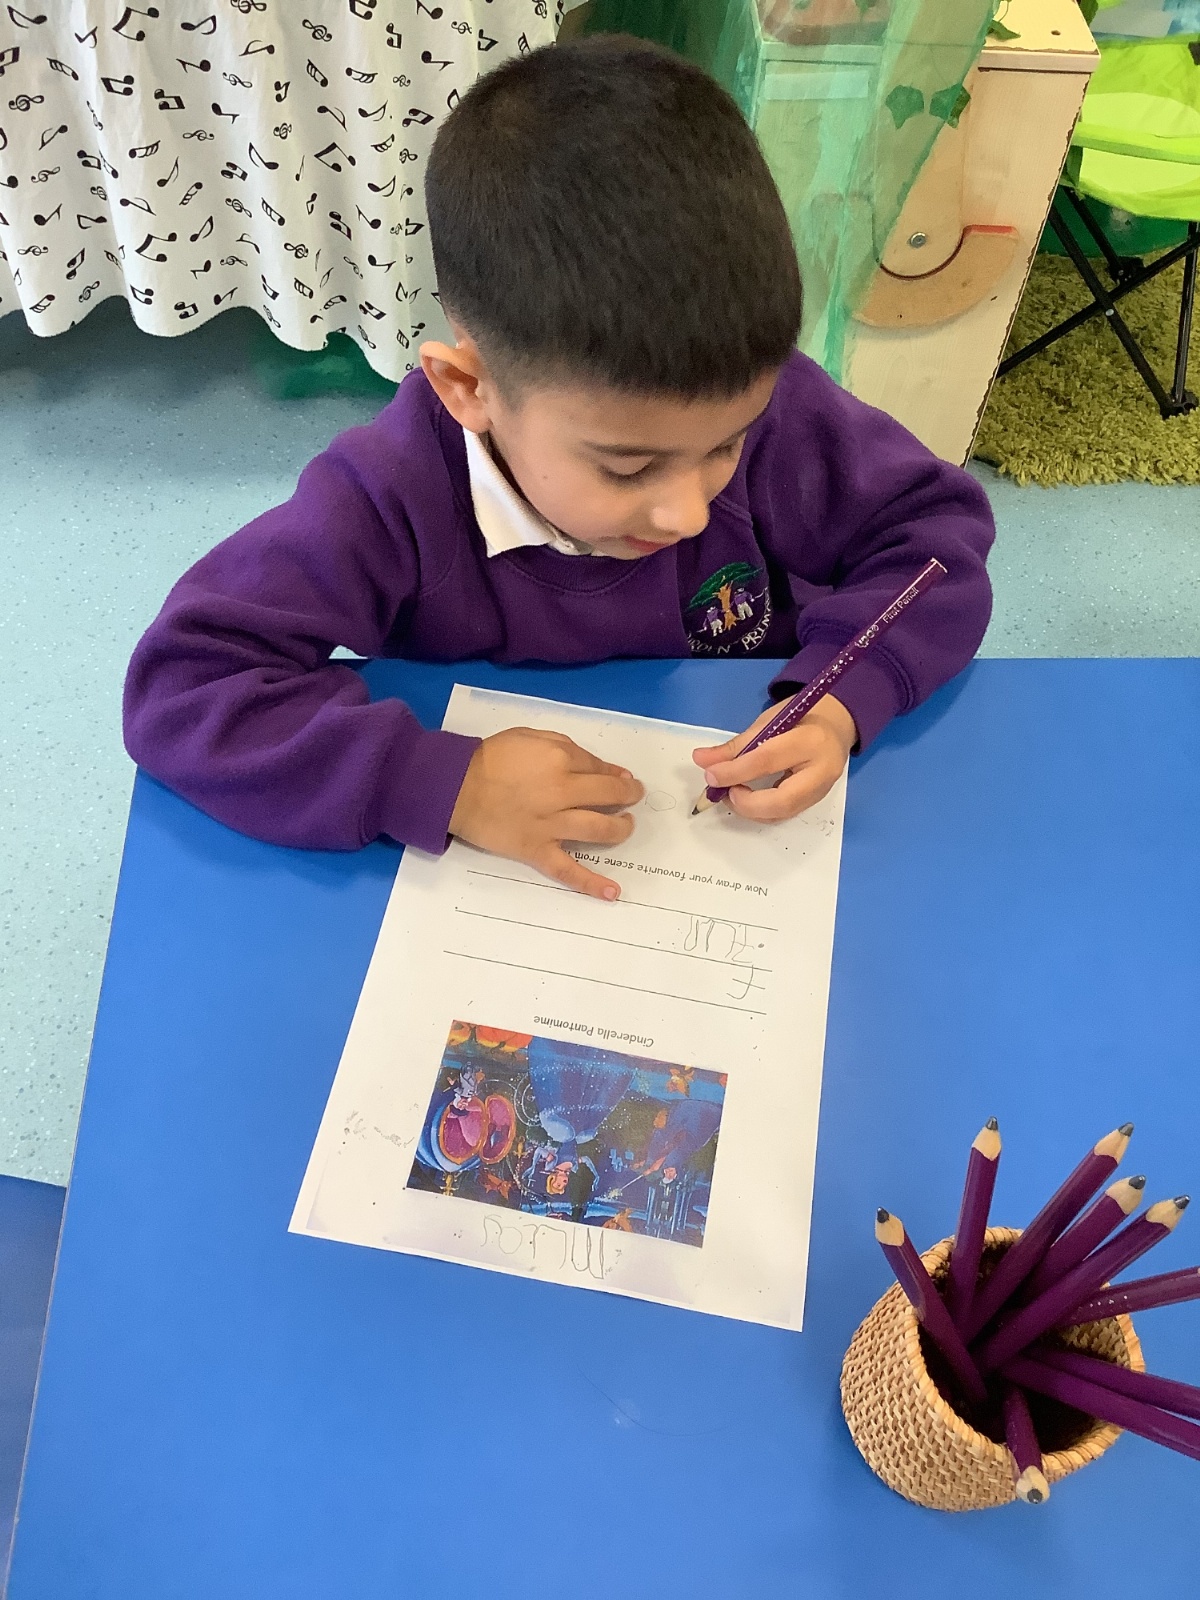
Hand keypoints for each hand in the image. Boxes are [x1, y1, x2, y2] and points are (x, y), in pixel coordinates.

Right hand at [449, 727, 643, 898]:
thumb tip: (600, 766)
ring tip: (626, 826)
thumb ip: (566, 748)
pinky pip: (568, 870)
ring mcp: (551, 826)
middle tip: (633, 798)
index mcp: (560, 761)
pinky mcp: (537, 850)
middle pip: (608, 796)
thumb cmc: (491, 758)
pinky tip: (613, 892)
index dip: (615, 774)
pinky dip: (591, 883)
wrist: (454, 787)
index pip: (600, 769)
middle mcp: (561, 793)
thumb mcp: (530, 737)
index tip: (621, 779)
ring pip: (599, 830)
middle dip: (627, 796)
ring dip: (620, 829)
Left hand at [691, 693, 855, 820]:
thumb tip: (702, 761)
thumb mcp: (769, 721)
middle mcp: (821, 771)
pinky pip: (785, 814)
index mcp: (810, 740)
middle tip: (723, 791)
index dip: (734, 772)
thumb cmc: (801, 717)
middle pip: (781, 801)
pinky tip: (745, 798)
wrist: (837, 725)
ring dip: (750, 810)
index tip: (709, 775)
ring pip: (782, 813)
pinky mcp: (816, 802)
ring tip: (730, 793)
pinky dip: (760, 811)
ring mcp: (822, 791)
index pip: (767, 761)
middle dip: (745, 803)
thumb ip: (737, 745)